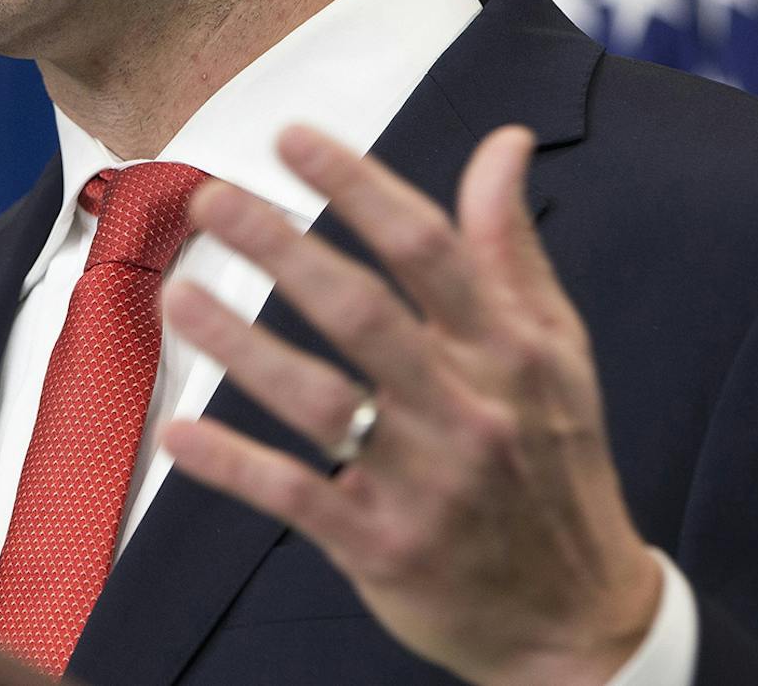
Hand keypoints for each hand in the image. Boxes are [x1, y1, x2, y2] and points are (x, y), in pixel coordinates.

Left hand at [159, 124, 661, 685]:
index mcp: (508, 349)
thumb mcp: (557, 349)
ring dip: (241, 345)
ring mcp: (423, 482)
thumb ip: (511, 246)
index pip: (427, 247)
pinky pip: (296, 496)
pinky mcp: (383, 547)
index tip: (293, 138)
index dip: (358, 186)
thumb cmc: (557, 462)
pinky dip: (234, 465)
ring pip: (319, 401)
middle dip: (281, 247)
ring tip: (179, 295)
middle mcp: (467, 408)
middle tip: (210, 199)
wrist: (578, 619)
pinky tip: (179, 432)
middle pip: (361, 312)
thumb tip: (503, 143)